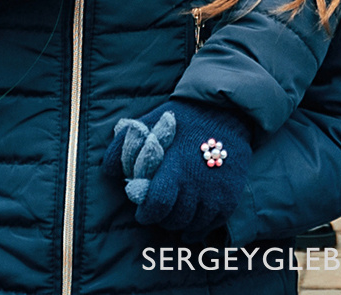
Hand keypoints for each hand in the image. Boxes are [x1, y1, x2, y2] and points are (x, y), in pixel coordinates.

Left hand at [105, 99, 251, 232]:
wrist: (225, 111)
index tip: (144, 208)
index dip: (146, 212)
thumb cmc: (181, 119)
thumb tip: (110, 172)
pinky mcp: (229, 199)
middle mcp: (197, 186)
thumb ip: (123, 147)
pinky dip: (198, 228)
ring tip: (174, 211)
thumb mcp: (148, 124)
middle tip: (159, 207)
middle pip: (172, 219)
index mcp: (175, 169)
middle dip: (161, 216)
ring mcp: (216, 194)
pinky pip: (210, 226)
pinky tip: (190, 222)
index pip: (157, 207)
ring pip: (190, 225)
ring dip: (179, 222)